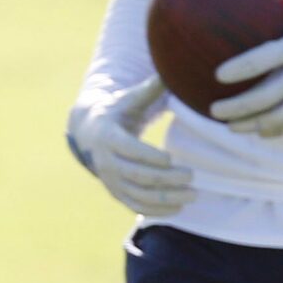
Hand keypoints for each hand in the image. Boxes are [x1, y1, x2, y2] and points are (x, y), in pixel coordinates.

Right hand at [66, 77, 191, 216]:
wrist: (90, 133)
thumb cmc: (117, 111)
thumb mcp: (129, 99)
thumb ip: (149, 89)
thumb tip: (170, 71)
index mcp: (108, 137)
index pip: (129, 150)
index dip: (149, 157)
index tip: (171, 159)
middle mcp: (106, 162)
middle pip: (137, 175)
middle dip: (165, 179)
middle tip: (192, 177)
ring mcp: (110, 180)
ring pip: (138, 194)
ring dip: (166, 198)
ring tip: (193, 195)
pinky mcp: (116, 192)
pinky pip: (135, 206)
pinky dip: (156, 210)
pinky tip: (178, 209)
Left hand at [211, 0, 282, 137]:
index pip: (267, 59)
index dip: (243, 68)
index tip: (218, 75)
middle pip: (269, 97)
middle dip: (240, 107)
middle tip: (214, 109)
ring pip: (282, 116)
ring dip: (253, 124)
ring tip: (229, 127)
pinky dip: (276, 129)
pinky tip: (256, 132)